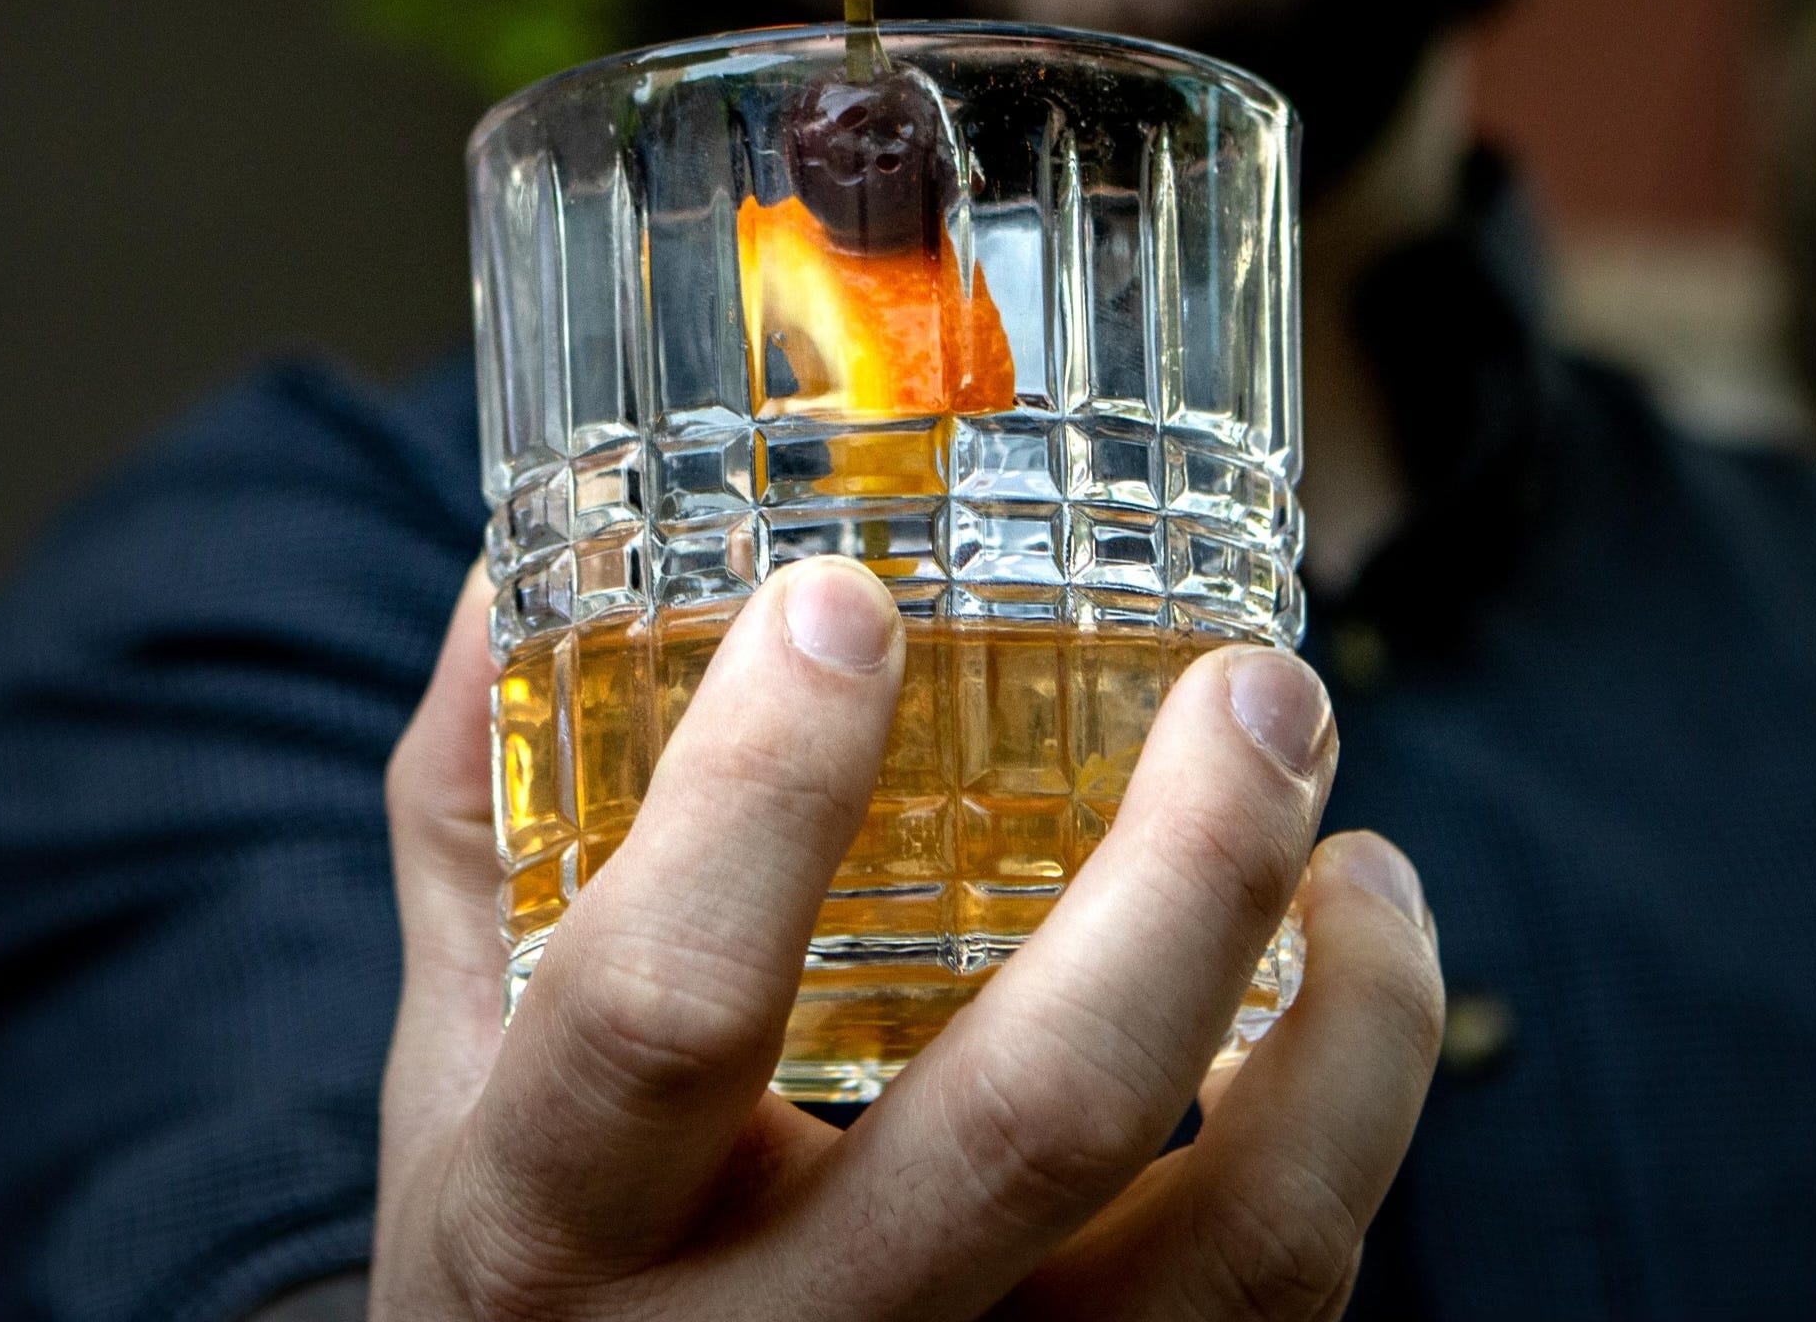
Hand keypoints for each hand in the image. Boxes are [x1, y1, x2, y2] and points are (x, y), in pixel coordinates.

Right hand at [373, 557, 1441, 1320]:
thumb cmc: (536, 1272)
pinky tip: (1348, 987)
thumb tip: (523, 567)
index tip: (847, 602)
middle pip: (1032, 1123)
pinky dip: (1351, 1123)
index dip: (761, 793)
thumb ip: (480, 826)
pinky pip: (1285, 1308)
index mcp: (553, 1242)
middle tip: (1256, 688)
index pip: (663, 1010)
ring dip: (1352, 1022)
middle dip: (1186, 869)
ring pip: (1240, 1252)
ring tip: (1361, 855)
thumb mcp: (454, 1079)